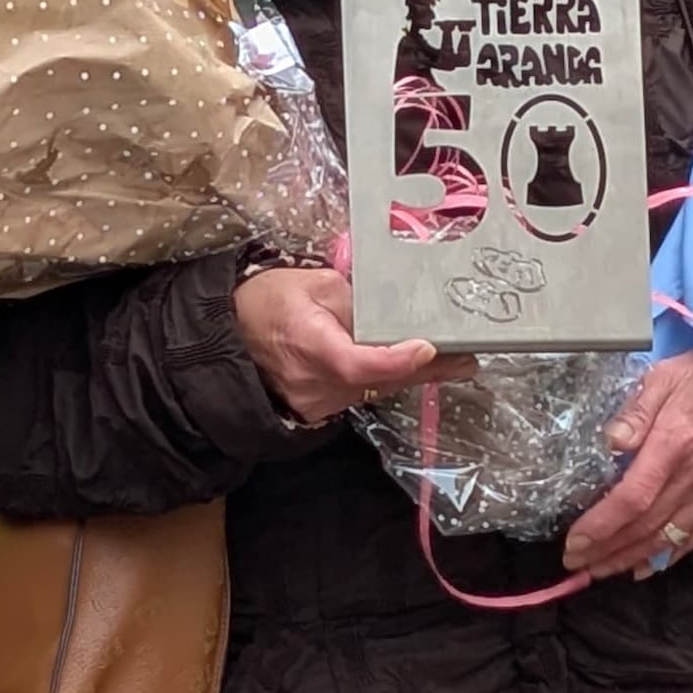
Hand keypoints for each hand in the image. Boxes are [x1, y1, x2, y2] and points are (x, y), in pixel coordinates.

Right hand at [231, 264, 443, 424]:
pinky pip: (360, 392)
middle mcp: (316, 384)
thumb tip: (387, 308)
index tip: (428, 349)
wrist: (224, 342)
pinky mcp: (320, 409)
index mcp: (309, 346)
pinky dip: (385, 377)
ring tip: (454, 359)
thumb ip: (351, 296)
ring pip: (373, 389)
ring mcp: (318, 402)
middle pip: (379, 381)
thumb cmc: (263, 305)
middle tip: (468, 360)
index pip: (357, 363)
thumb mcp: (307, 283)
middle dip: (427, 370)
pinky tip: (412, 365)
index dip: (395, 359)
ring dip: (410, 373)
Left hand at [566, 349, 692, 578]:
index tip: (575, 543)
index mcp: (675, 445)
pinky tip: (643, 566)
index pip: (632, 499)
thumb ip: (636, 410)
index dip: (601, 527)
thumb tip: (611, 441)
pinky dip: (666, 557)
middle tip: (576, 564)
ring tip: (600, 570)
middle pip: (644, 527)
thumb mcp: (666, 377)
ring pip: (666, 539)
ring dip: (630, 559)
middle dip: (606, 551)